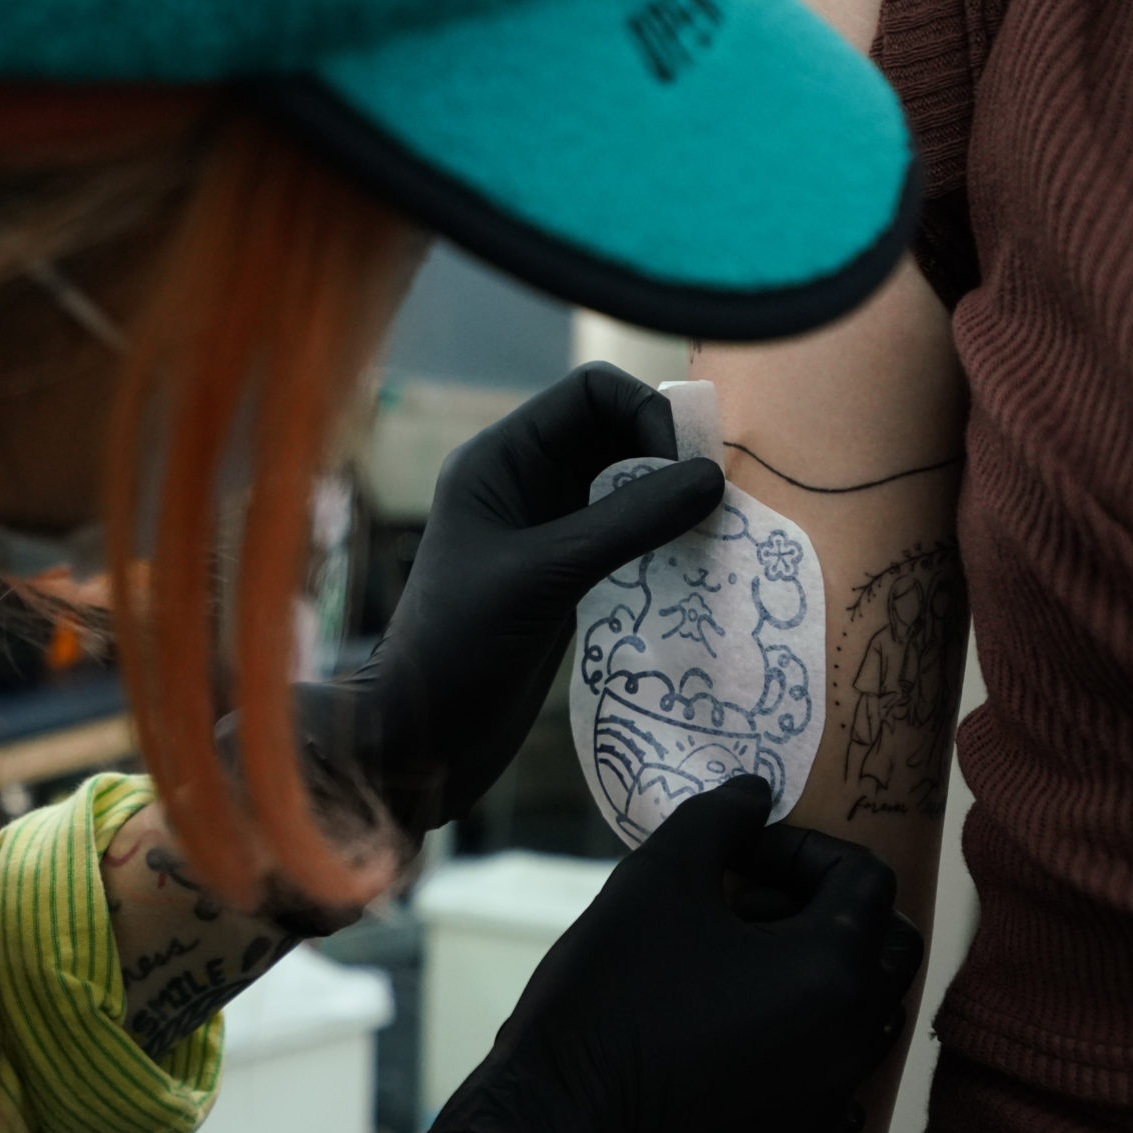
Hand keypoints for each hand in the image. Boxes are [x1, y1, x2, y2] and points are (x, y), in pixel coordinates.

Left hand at [300, 362, 722, 842]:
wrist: (421, 739)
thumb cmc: (459, 650)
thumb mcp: (545, 577)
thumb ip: (626, 524)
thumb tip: (709, 480)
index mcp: (499, 459)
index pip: (591, 393)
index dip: (647, 415)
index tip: (682, 474)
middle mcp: (522, 482)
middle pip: (616, 433)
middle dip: (667, 459)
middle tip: (710, 509)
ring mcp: (544, 529)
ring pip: (626, 487)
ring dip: (669, 505)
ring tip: (709, 541)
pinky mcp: (563, 575)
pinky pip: (625, 537)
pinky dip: (661, 544)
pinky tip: (690, 573)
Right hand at [332, 777, 923, 1132]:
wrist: (555, 1125)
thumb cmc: (610, 990)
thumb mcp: (657, 876)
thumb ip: (721, 820)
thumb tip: (756, 792)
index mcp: (832, 969)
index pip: (864, 878)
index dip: (801, 850)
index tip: (736, 858)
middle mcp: (851, 1043)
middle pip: (888, 951)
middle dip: (831, 913)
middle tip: (749, 908)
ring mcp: (825, 1111)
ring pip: (864, 1024)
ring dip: (821, 983)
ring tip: (739, 971)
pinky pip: (829, 1096)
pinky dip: (801, 1057)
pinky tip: (736, 1044)